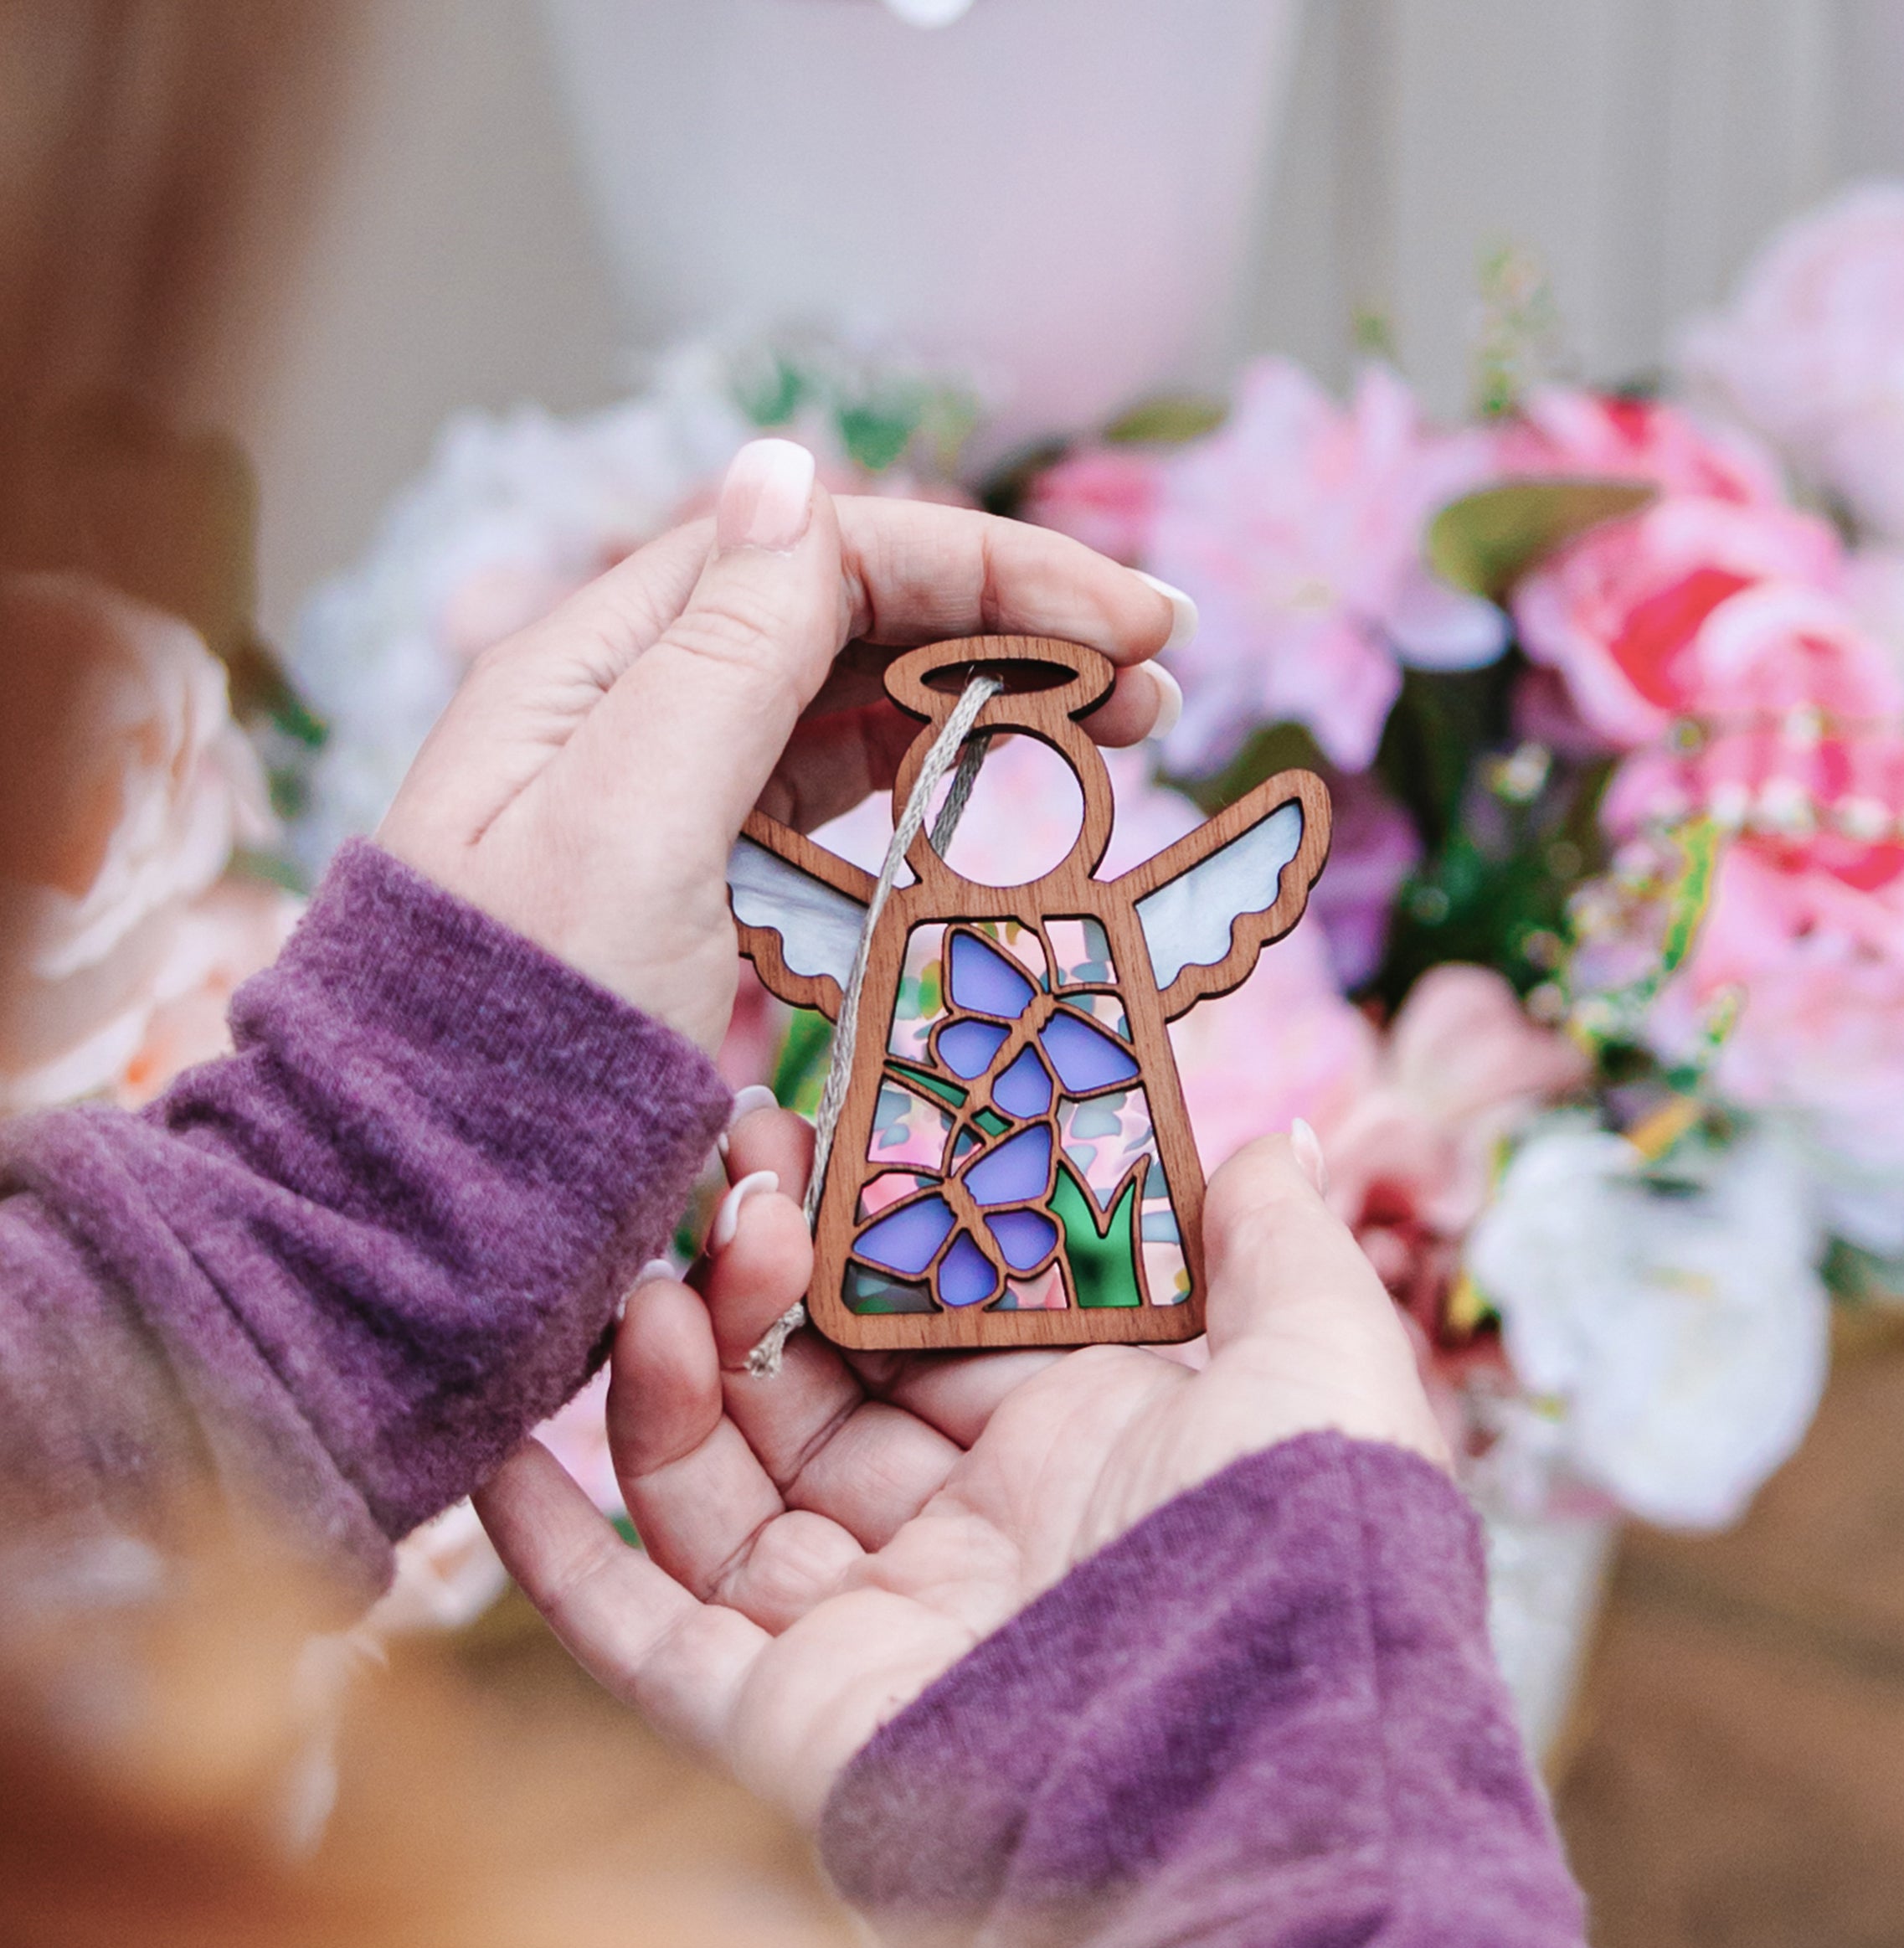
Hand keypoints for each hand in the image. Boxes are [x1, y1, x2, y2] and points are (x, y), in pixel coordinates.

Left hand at [376, 440, 1187, 1049]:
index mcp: (605, 663)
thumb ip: (722, 649)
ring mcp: (670, 806)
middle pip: (852, 623)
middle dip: (1010, 631)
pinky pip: (830, 806)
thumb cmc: (515, 1027)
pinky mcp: (698, 895)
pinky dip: (927, 788)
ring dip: (985, 703)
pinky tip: (990, 797)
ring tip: (1111, 730)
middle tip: (1155, 682)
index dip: (993, 571)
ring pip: (853, 710)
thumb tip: (789, 465)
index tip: (1133, 624)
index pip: (828, 557)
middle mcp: (638, 713)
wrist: (429, 1206)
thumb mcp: (627, 821)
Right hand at [476, 1107, 1448, 1826]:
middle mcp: (962, 1533)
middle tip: (709, 1179)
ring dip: (660, 1386)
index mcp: (1071, 1447)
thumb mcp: (1321, 1361)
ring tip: (641, 1290)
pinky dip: (560, 1552)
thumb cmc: (1300, 1550)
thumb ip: (1278, 1247)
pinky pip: (642, 1631)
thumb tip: (1274, 1139)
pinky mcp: (782, 1715)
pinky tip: (498, 1455)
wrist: (1255, 1784)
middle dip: (750, 1285)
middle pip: (810, 1394)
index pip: (927, 1322)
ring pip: (718, 1491)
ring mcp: (865, 1625)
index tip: (799, 1132)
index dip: (858, 1234)